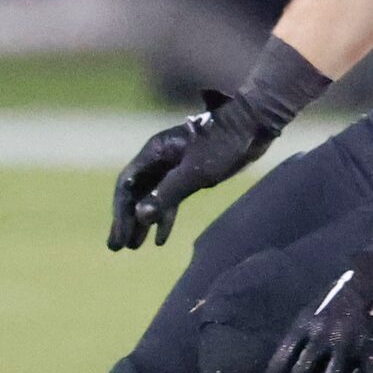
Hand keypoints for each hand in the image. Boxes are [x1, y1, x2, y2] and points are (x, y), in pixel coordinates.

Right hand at [109, 93, 283, 249]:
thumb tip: (139, 215)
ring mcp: (175, 166)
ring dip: (143, 221)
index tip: (118, 237)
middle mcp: (159, 158)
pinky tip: (161, 238)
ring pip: (151, 197)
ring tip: (134, 247)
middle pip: (135, 193)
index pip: (127, 186)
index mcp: (154, 152)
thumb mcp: (196, 171)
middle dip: (127, 220)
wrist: (255, 125)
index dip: (120, 213)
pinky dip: (165, 217)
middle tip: (117, 247)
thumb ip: (168, 192)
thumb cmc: (225, 143)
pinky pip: (170, 198)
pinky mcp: (191, 173)